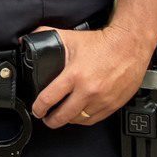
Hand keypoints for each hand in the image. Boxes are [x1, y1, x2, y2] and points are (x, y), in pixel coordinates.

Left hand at [32, 26, 148, 127]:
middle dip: (50, 120)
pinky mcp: (113, 104)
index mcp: (74, 75)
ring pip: (79, 120)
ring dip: (69, 120)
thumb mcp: (70, 37)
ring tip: (63, 116)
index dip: (38, 108)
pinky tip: (79, 114)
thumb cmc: (102, 42)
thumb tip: (27, 40)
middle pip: (63, 116)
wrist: (130, 45)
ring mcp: (102, 99)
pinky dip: (84, 119)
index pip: (49, 99)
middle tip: (46, 118)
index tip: (37, 110)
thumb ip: (46, 37)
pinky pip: (94, 119)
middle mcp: (88, 90)